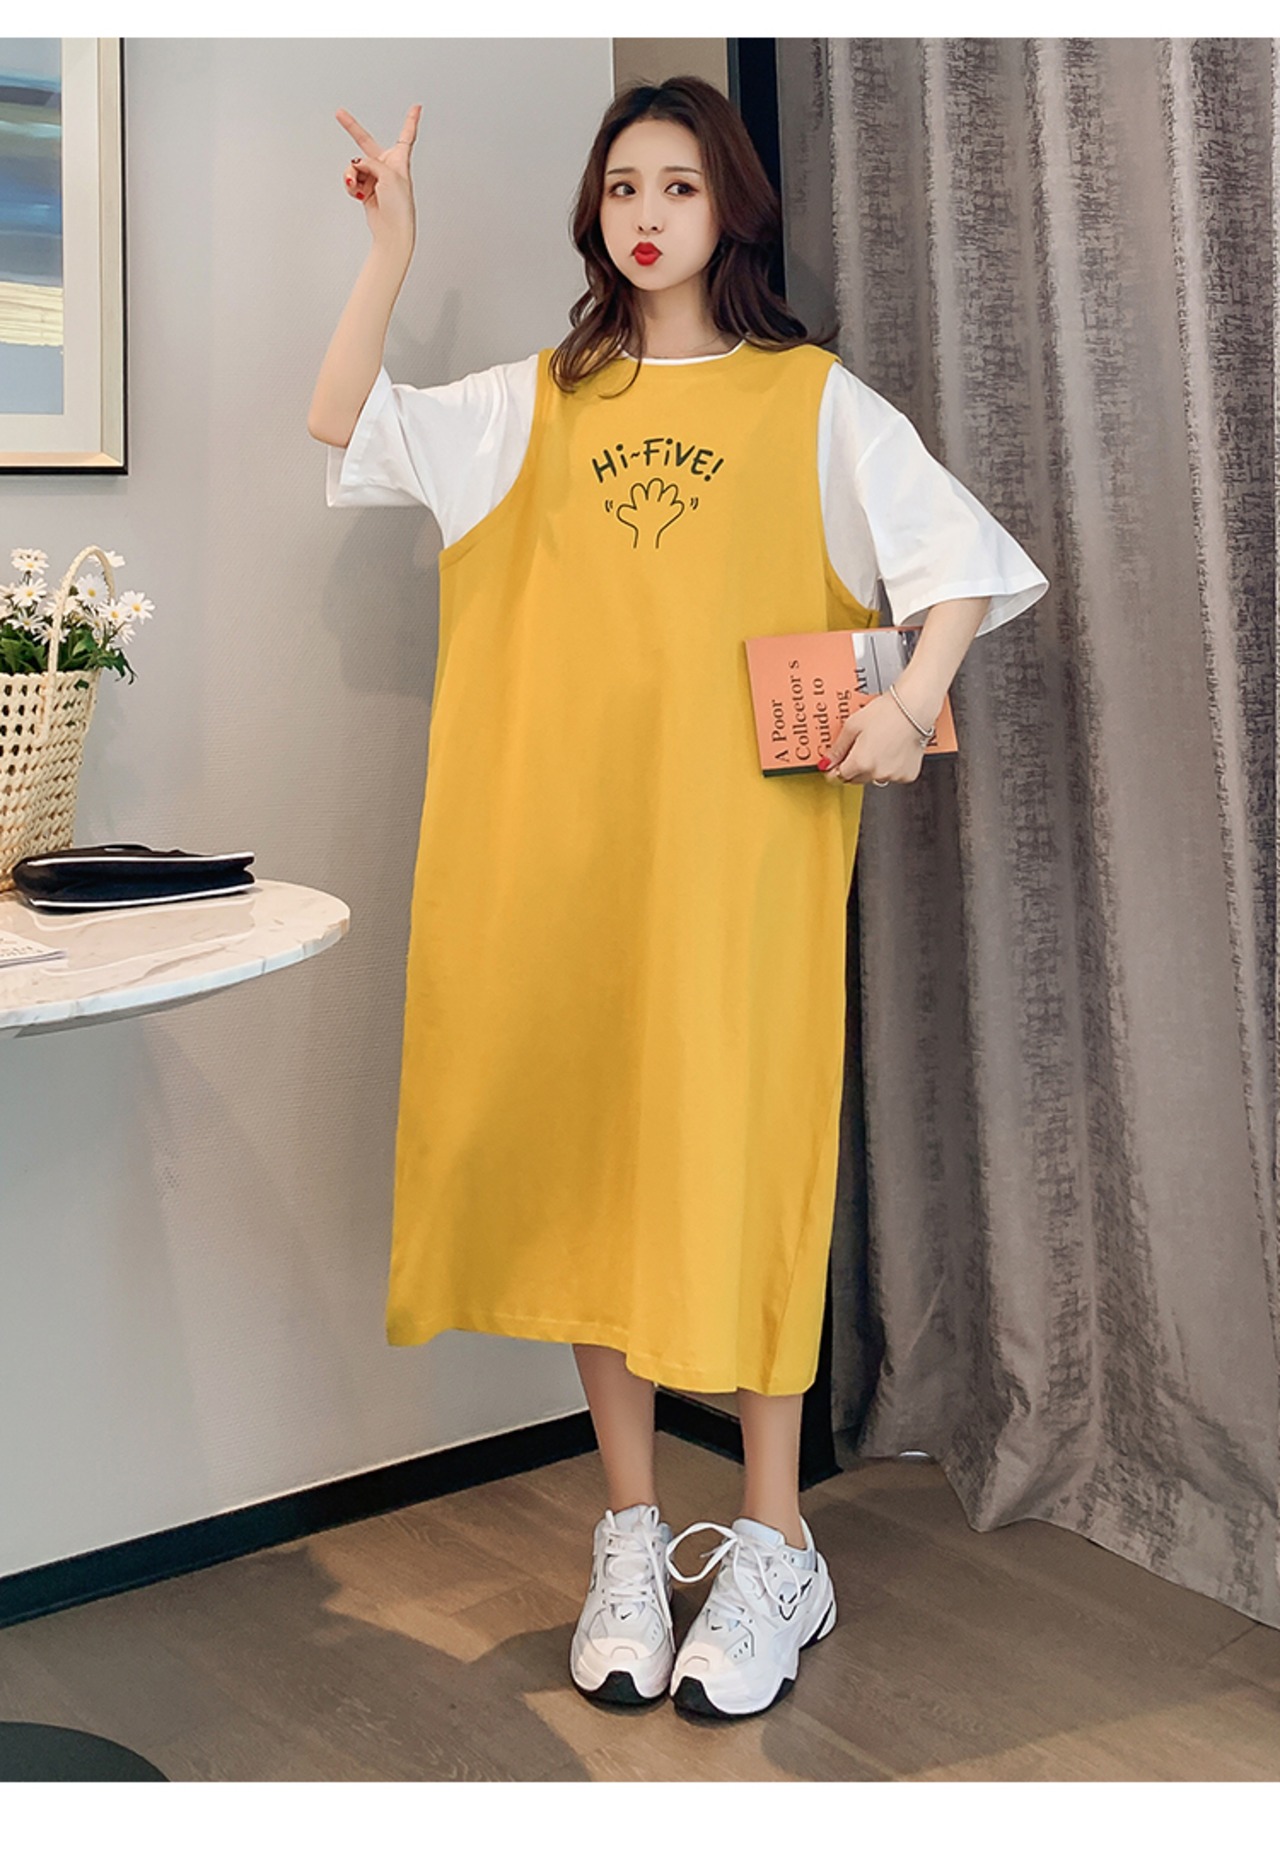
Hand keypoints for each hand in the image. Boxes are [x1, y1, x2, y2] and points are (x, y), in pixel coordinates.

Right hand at [336, 103, 420, 253]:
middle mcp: (386, 166)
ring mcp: (374, 177)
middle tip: (339, 113)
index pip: (406, 135)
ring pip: (355, 167)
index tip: (417, 107)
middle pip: (366, 142)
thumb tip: (356, 166)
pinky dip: (352, 186)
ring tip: (359, 188)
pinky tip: (359, 194)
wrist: (392, 231)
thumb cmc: (399, 206)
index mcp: (399, 160)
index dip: (411, 120)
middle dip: (352, 129)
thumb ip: (371, 163)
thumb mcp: (389, 176)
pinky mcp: (365, 189)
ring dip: (352, 176)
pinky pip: (352, 180)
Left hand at [820, 691, 929, 784]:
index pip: (839, 776)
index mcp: (861, 762)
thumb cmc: (887, 712)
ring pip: (875, 777)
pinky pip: (893, 775)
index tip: (836, 764)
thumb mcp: (853, 725)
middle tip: (861, 746)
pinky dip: (891, 766)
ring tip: (880, 744)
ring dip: (873, 767)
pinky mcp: (908, 775)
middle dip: (854, 767)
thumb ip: (837, 748)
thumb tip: (826, 763)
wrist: (914, 708)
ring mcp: (894, 775)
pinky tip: (893, 750)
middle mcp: (877, 773)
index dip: (835, 768)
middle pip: (856, 779)